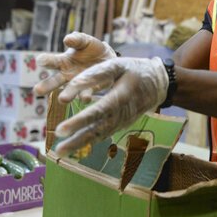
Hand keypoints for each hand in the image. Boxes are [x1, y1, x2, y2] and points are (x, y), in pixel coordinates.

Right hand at [33, 32, 115, 95]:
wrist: (108, 59)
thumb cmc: (91, 49)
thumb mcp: (84, 41)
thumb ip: (77, 39)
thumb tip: (67, 40)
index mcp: (62, 61)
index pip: (50, 61)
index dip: (45, 60)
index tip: (40, 61)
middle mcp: (67, 75)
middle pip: (54, 81)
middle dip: (46, 86)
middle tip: (37, 91)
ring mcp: (78, 83)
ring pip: (70, 90)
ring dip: (67, 94)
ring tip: (62, 99)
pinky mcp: (91, 88)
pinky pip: (87, 93)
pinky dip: (85, 96)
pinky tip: (85, 99)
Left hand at [53, 57, 167, 155]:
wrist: (158, 84)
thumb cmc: (135, 70)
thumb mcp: (119, 65)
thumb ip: (96, 73)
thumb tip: (73, 83)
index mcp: (122, 96)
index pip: (99, 110)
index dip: (81, 119)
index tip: (61, 127)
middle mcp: (122, 113)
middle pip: (98, 127)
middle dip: (78, 137)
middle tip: (58, 146)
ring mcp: (121, 122)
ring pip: (99, 135)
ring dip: (79, 144)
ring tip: (59, 151)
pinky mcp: (120, 125)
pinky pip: (103, 135)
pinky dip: (88, 142)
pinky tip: (73, 148)